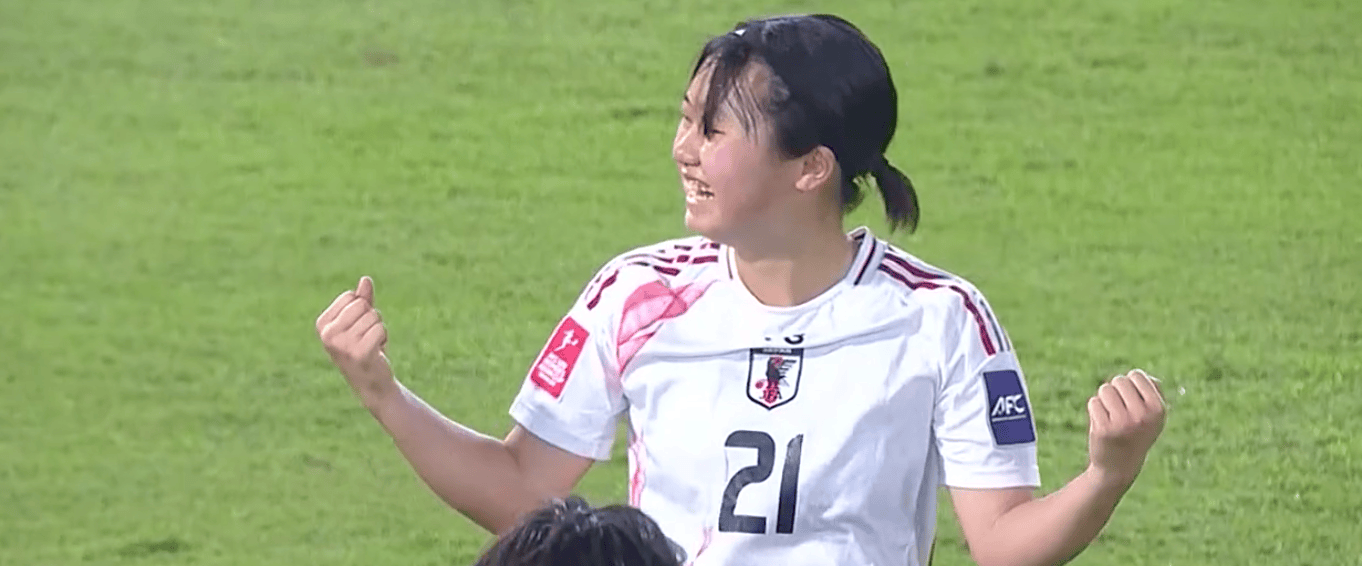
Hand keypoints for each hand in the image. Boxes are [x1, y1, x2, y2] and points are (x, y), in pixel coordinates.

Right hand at [316, 276, 395, 407]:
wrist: (372, 382)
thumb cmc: (365, 349)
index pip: (351, 297)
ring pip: (374, 317)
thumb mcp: (361, 322)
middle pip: (362, 305)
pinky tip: (377, 352)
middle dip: (372, 319)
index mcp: (322, 324)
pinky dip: (384, 338)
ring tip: (372, 346)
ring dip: (379, 330)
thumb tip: (365, 279)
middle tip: (367, 338)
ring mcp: (341, 345)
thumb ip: (363, 300)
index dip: (362, 309)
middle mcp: (327, 335)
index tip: (358, 328)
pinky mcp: (358, 354)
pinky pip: (380, 329)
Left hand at [1086, 369, 1166, 486]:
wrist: (1119, 467)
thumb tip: (1140, 375)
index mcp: (1158, 409)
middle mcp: (1143, 415)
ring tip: (1112, 417)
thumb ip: (1152, 392)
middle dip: (1116, 391)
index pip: (1137, 375)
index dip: (1130, 384)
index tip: (1132, 400)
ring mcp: (1123, 422)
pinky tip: (1103, 425)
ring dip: (1104, 400)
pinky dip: (1095, 410)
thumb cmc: (1136, 435)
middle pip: (1119, 380)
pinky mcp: (1104, 428)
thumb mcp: (1153, 416)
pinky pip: (1094, 402)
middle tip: (1120, 411)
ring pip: (1105, 390)